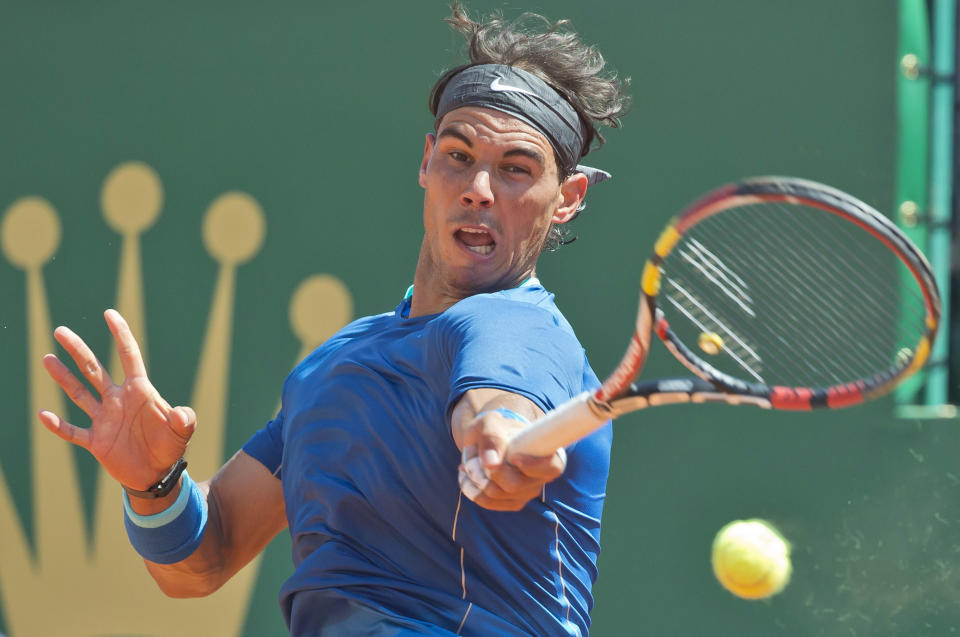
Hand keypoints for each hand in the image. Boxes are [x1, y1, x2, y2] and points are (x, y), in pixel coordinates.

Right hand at [38, 309, 195, 490]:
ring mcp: (105, 419)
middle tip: (60, 331)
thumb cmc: (171, 447)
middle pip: (95, 369)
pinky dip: (58, 425)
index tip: (109, 314)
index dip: (121, 335)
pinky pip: (73, 431)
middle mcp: (118, 400)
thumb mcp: (182, 432)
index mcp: (140, 391)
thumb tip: (181, 415)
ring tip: (47, 359)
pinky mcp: (96, 441)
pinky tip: (43, 414)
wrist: (157, 474)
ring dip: (63, 378)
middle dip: (79, 350)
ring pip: (79, 393)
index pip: (129, 356)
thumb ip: (184, 420)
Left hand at [458, 407, 566, 511]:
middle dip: (487, 471)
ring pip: (496, 494)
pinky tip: (467, 475)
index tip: (514, 457)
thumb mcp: (490, 422)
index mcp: (547, 453)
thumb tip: (491, 463)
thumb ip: (491, 436)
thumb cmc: (496, 428)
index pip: (552, 467)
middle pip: (514, 485)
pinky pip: (488, 502)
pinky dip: (472, 488)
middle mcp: (542, 477)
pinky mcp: (513, 502)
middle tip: (474, 454)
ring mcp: (528, 492)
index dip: (534, 466)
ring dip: (475, 478)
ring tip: (469, 461)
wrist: (491, 440)